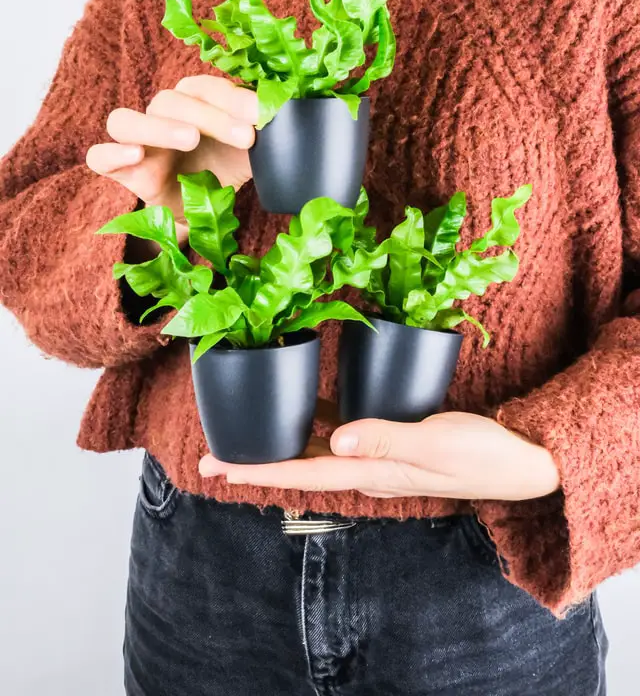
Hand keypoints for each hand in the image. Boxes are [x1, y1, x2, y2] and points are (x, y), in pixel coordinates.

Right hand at [86, 75, 257, 248]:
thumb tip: (292, 121)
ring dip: (159, 127)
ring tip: (191, 139)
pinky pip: (99, 156)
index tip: (263, 115)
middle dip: (211, 116)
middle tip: (246, 136)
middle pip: (171, 101)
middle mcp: (161, 114)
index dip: (232, 98)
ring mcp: (136, 140)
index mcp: (193, 101)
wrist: (202, 211)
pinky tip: (135, 155)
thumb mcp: (248, 152)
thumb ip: (263, 133)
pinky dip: (111, 153)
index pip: (205, 88)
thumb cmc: (223, 170)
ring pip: (127, 120)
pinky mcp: (120, 171)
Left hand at [199, 411, 559, 500]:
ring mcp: (379, 458)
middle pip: (300, 467)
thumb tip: (335, 442)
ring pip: (317, 454)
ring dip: (280, 447)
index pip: (305, 474)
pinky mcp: (392, 442)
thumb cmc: (484, 454)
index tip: (219, 468)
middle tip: (212, 458)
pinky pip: (343, 436)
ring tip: (245, 439)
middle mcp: (368, 470)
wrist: (521, 461)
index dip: (260, 470)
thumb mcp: (436, 444)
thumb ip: (387, 441)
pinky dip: (316, 427)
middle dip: (256, 463)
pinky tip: (304, 413)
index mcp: (374, 473)